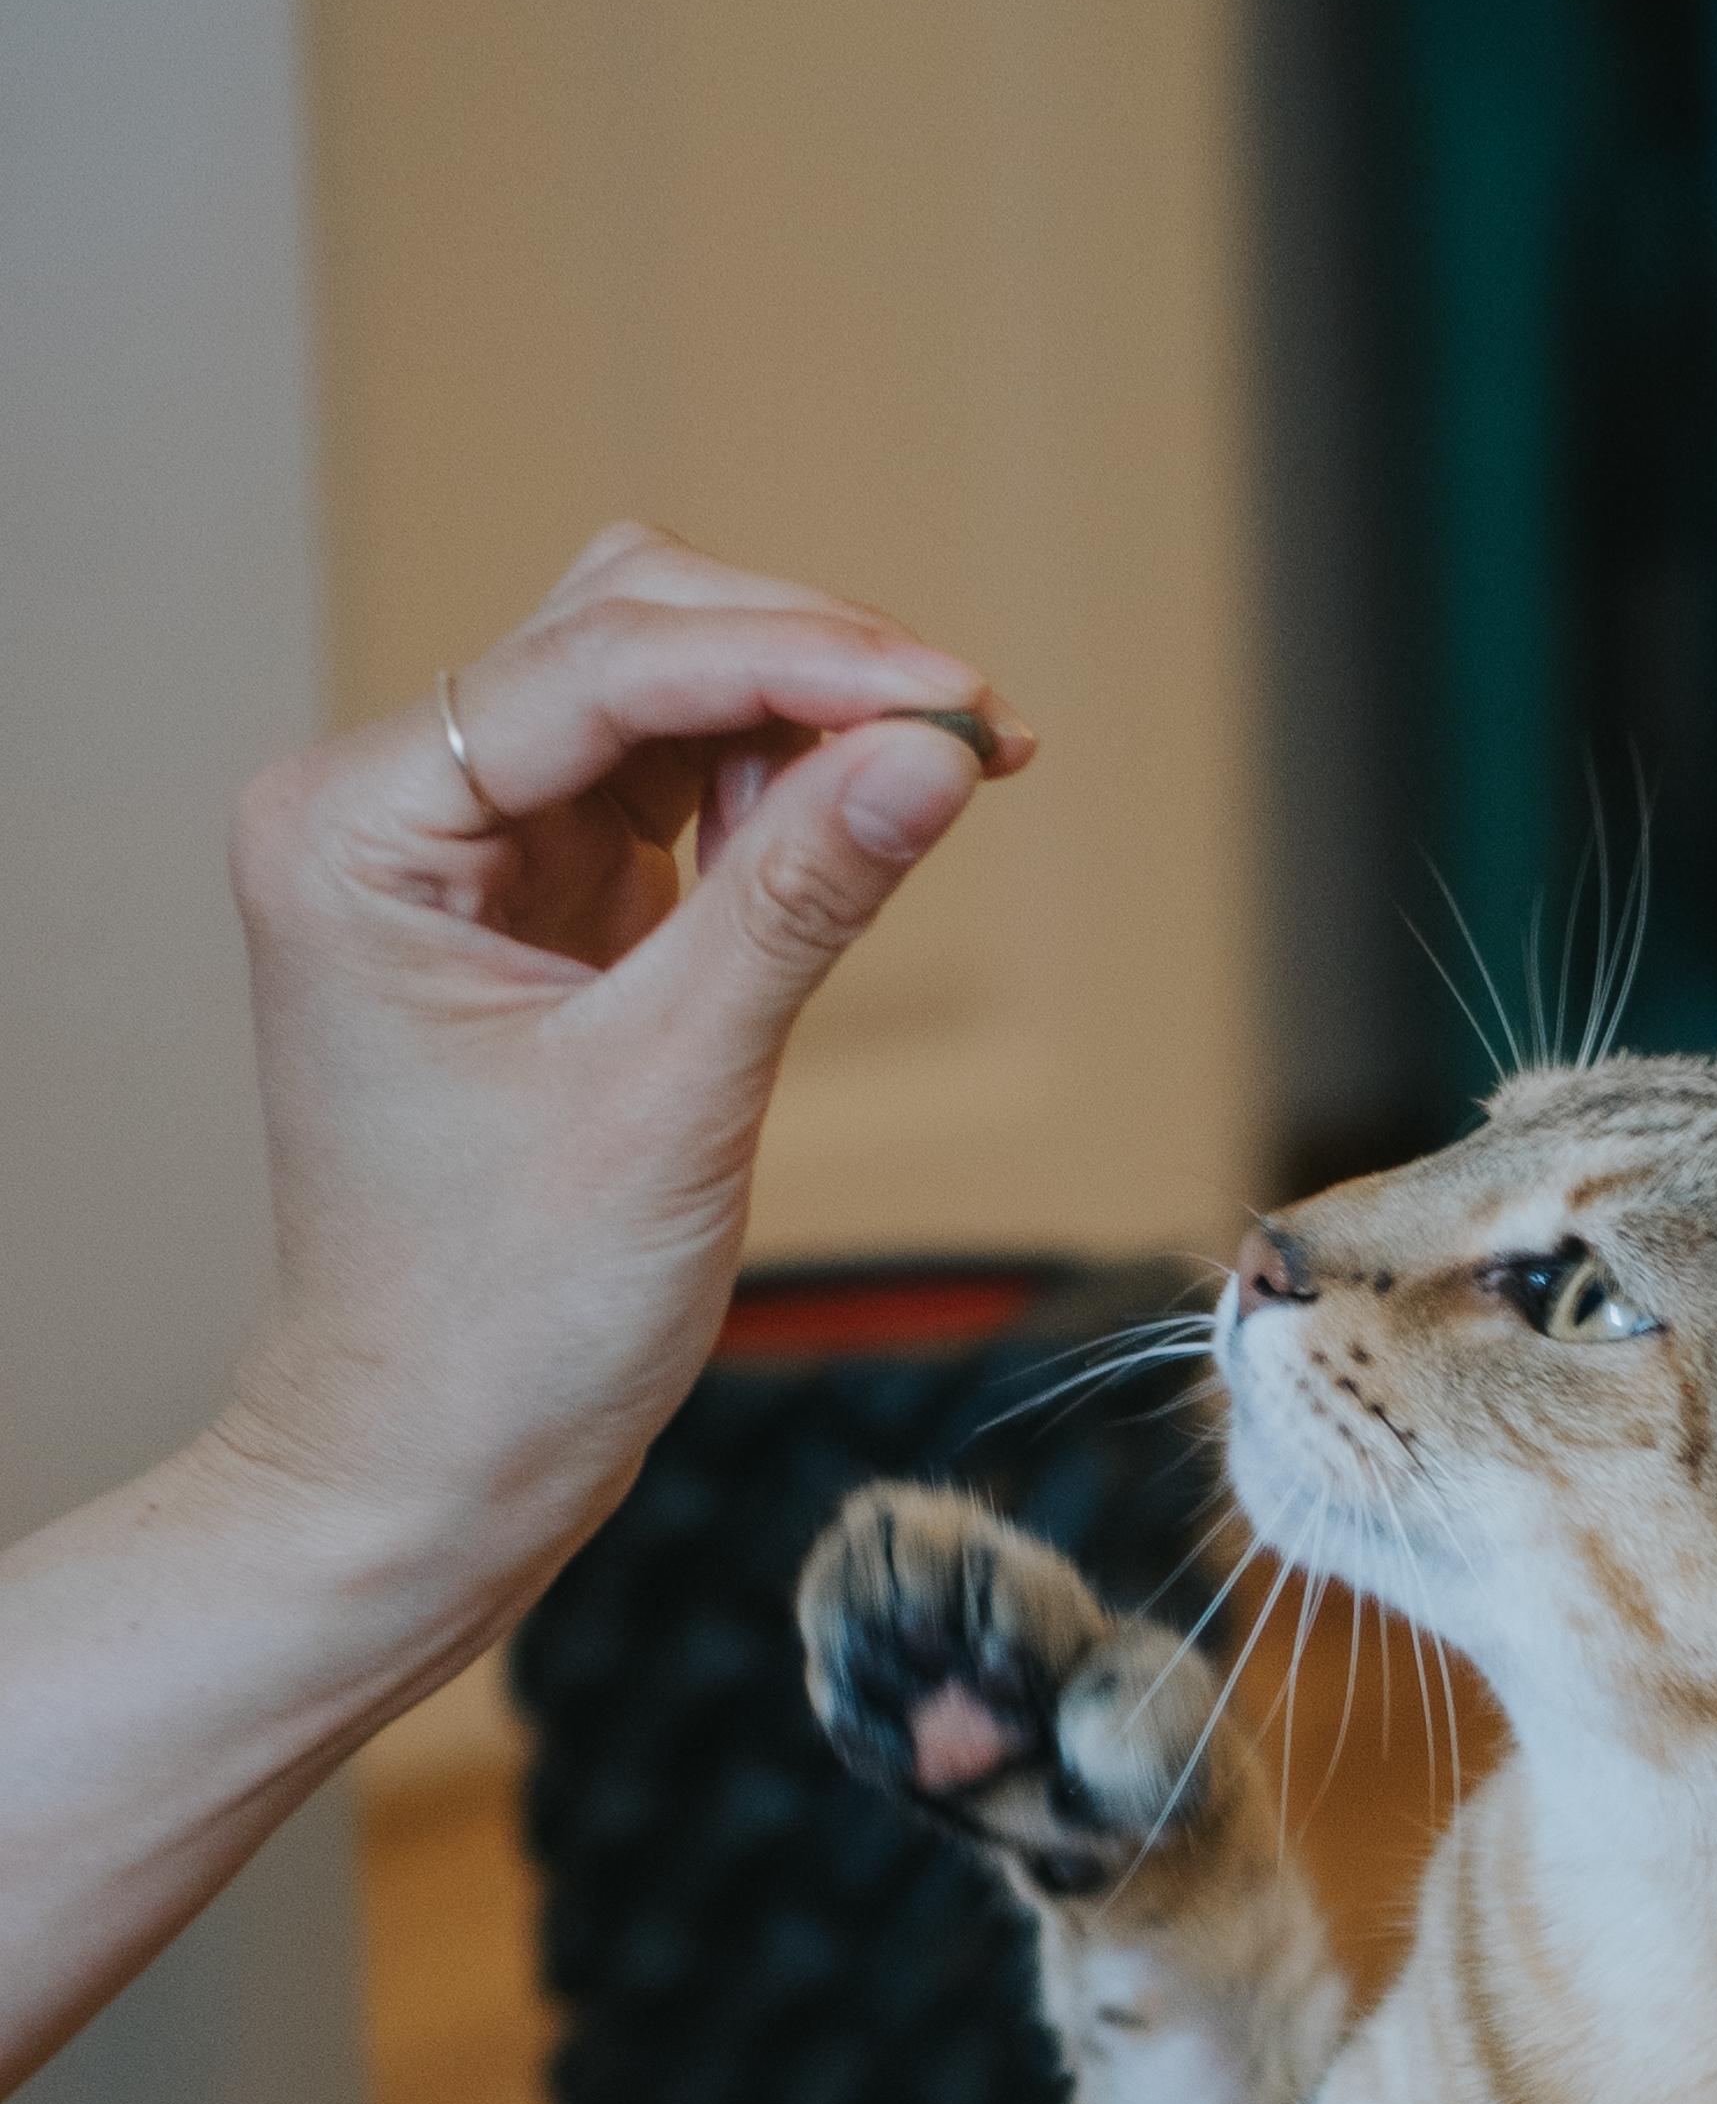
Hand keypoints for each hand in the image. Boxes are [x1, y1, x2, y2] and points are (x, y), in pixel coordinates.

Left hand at [215, 522, 1034, 1636]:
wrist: (428, 1468)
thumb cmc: (498, 1322)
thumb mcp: (672, 1093)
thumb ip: (801, 900)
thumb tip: (937, 751)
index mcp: (356, 828)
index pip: (598, 667)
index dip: (797, 661)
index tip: (958, 699)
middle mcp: (386, 812)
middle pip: (621, 635)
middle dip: (804, 668)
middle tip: (974, 736)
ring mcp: (457, 856)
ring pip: (653, 696)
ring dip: (801, 722)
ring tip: (937, 786)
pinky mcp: (527, 912)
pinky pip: (666, 795)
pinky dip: (773, 798)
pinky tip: (863, 827)